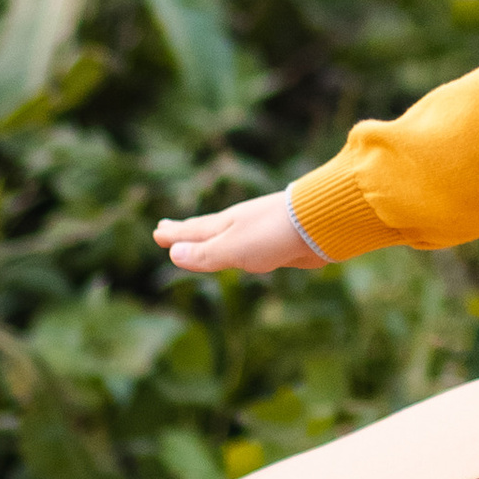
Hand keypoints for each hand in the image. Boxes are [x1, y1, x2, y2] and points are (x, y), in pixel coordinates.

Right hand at [155, 190, 325, 276]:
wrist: (321, 224)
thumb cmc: (273, 234)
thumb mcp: (233, 248)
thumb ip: (205, 254)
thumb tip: (173, 253)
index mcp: (225, 225)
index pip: (192, 231)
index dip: (174, 235)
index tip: (157, 231)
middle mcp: (240, 226)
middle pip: (207, 230)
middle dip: (187, 231)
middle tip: (167, 227)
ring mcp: (259, 232)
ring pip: (229, 238)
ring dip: (213, 239)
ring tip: (205, 238)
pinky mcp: (279, 243)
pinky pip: (251, 248)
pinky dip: (240, 249)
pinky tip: (248, 252)